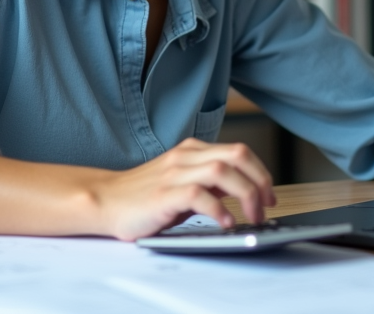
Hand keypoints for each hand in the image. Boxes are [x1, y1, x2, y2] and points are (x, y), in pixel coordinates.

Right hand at [93, 138, 275, 240]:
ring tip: (251, 217)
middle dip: (260, 180)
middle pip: (237, 154)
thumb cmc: (144, 196)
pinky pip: (198, 195)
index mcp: (192, 151)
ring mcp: (174, 173)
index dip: (261, 172)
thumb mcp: (183, 182)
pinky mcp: (163, 194)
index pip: (239, 151)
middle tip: (267, 206)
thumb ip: (210, 182)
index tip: (269, 195)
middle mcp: (186, 156)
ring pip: (222, 171)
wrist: (105, 201)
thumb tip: (243, 189)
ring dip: (245, 194)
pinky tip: (225, 223)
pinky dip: (217, 209)